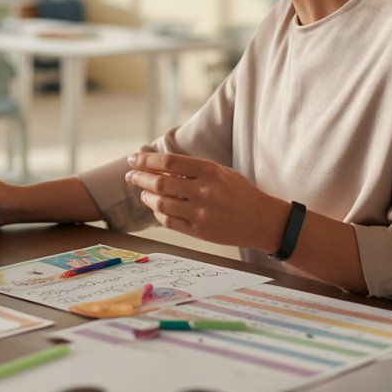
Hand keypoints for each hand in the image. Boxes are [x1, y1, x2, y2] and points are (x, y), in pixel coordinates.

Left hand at [125, 152, 286, 250]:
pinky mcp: (199, 231)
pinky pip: (169, 221)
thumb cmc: (239, 192)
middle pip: (160, 183)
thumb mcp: (219, 172)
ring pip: (161, 203)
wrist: (261, 220)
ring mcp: (201, 213)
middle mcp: (204, 191)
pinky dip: (158, 212)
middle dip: (139, 178)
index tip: (133, 159)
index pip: (168, 162)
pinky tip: (156, 207)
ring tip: (142, 192)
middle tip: (130, 175)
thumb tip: (158, 164)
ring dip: (146, 196)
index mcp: (209, 170)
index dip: (146, 160)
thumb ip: (191, 169)